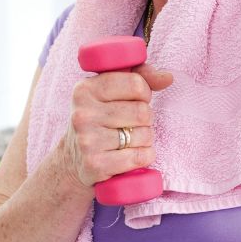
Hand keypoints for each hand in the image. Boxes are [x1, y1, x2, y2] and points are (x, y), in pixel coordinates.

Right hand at [62, 61, 173, 189]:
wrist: (72, 160)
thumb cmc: (98, 121)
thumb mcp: (109, 93)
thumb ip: (138, 77)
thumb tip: (167, 77)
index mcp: (84, 90)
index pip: (135, 83)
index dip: (144, 93)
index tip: (136, 100)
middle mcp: (83, 114)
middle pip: (142, 111)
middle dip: (146, 119)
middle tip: (132, 124)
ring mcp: (88, 140)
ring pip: (144, 135)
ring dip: (145, 139)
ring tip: (130, 140)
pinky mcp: (96, 164)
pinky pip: (140, 157)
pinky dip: (144, 157)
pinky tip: (132, 155)